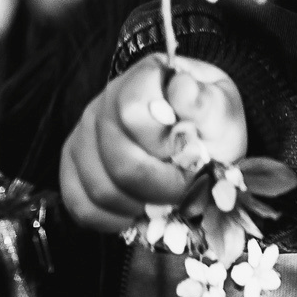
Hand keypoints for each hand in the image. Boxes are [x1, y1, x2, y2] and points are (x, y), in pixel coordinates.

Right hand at [59, 55, 248, 233]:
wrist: (201, 141)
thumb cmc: (211, 124)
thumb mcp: (223, 110)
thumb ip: (206, 103)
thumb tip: (182, 88)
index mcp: (145, 76)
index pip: (132, 109)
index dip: (162, 142)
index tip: (191, 154)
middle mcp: (106, 100)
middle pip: (117, 157)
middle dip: (159, 184)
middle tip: (185, 190)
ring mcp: (84, 134)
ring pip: (99, 186)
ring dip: (139, 205)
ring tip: (166, 202)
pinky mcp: (74, 167)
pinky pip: (79, 204)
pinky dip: (112, 219)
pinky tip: (138, 213)